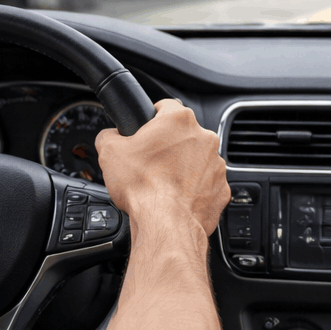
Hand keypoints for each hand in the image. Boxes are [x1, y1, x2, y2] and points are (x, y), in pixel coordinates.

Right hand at [95, 99, 229, 234]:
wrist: (166, 223)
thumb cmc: (143, 186)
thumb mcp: (109, 152)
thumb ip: (109, 136)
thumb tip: (109, 136)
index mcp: (179, 120)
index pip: (165, 106)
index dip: (151, 118)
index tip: (145, 129)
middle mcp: (204, 138)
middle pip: (183, 135)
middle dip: (168, 146)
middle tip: (149, 162)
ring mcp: (216, 164)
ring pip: (197, 160)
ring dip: (183, 167)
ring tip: (163, 183)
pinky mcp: (222, 189)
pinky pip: (206, 184)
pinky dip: (194, 190)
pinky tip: (177, 198)